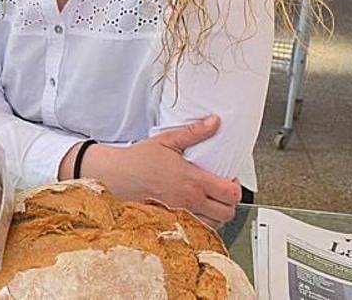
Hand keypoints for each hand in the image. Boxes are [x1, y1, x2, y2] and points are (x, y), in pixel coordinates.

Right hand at [75, 115, 242, 227]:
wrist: (115, 176)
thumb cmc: (138, 160)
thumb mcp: (168, 141)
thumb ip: (194, 132)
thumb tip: (214, 122)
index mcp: (193, 181)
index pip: (231, 194)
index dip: (236, 189)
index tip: (229, 181)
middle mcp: (190, 201)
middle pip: (227, 213)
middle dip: (229, 204)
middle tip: (222, 194)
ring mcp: (181, 214)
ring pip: (213, 225)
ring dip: (216, 216)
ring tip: (209, 203)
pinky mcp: (171, 222)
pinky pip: (195, 230)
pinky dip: (200, 223)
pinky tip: (195, 212)